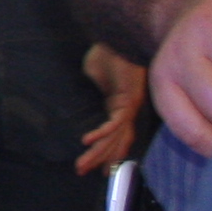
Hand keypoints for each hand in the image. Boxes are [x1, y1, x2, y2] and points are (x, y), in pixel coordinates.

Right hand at [76, 44, 145, 173]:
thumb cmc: (109, 52)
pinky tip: (87, 141)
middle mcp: (126, 110)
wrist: (119, 38)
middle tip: (83, 172)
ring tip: (81, 165)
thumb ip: (94, 86)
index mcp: (119, 106)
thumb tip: (84, 89)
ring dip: (98, 153)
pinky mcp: (129, 100)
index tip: (100, 169)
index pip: (115, 135)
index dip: (108, 152)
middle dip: (100, 159)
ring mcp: (129, 107)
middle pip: (115, 142)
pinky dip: (101, 133)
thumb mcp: (95, 73)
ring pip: (114, 137)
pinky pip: (114, 122)